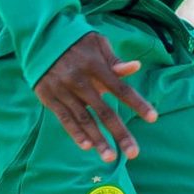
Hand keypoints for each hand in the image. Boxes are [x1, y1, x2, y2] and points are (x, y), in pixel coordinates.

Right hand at [33, 32, 158, 162]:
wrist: (40, 36)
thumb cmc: (75, 40)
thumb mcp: (96, 42)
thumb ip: (114, 59)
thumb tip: (135, 68)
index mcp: (95, 65)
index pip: (120, 88)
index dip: (137, 104)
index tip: (153, 118)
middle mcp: (80, 80)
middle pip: (104, 111)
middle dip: (120, 133)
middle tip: (133, 153)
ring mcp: (63, 90)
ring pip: (84, 119)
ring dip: (98, 140)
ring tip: (110, 157)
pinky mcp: (49, 97)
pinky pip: (64, 118)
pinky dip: (75, 133)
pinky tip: (87, 146)